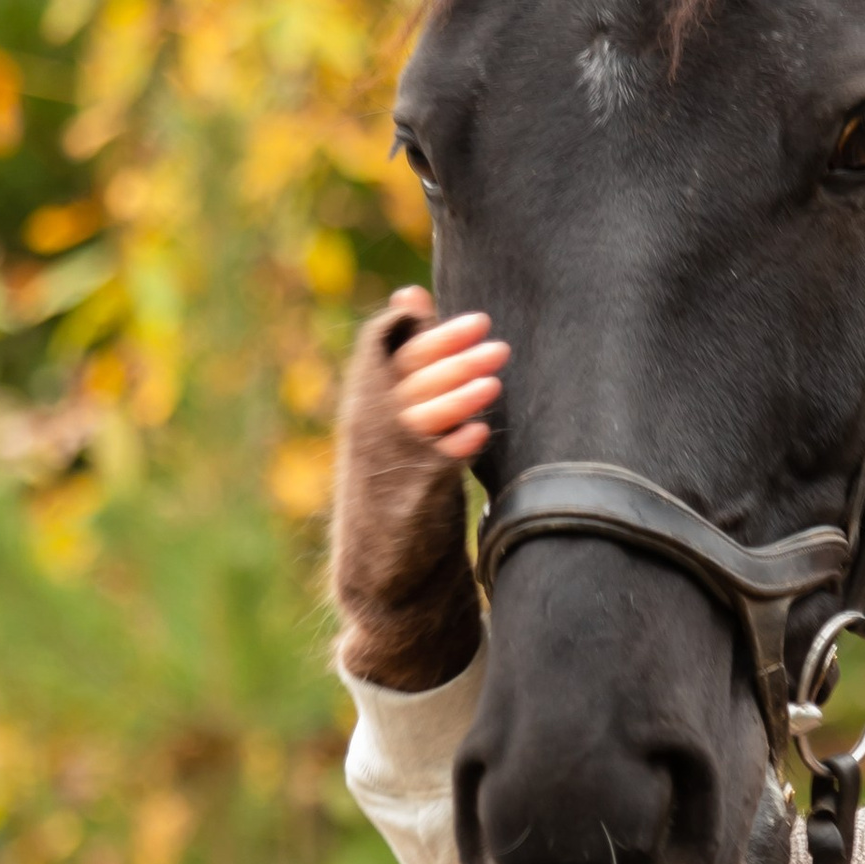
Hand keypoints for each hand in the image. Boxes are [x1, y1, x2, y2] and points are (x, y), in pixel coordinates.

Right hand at [329, 286, 503, 689]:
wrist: (382, 568)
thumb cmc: (398, 477)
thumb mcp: (396, 413)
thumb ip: (409, 359)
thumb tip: (412, 295)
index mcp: (367, 400)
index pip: (391, 351)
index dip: (431, 333)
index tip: (475, 320)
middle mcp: (368, 426)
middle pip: (409, 379)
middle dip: (453, 359)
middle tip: (497, 343)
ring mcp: (384, 464)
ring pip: (418, 418)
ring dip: (456, 398)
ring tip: (493, 385)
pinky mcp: (402, 502)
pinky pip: (427, 468)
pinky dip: (451, 449)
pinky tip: (478, 435)